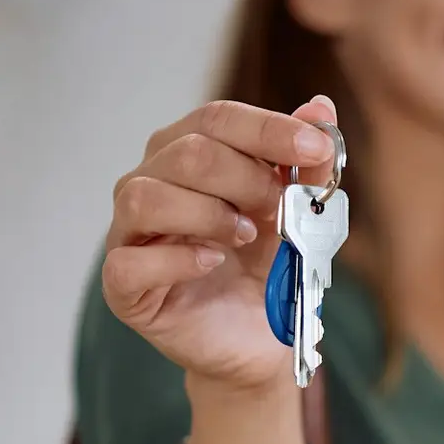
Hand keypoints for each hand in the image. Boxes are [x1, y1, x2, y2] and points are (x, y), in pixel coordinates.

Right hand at [102, 97, 339, 391]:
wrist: (256, 336)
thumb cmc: (265, 265)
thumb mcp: (298, 215)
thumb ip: (307, 166)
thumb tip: (320, 107)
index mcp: (187, 153)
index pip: (217, 119)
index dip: (268, 129)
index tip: (317, 146)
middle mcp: (149, 182)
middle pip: (186, 153)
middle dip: (246, 177)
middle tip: (279, 207)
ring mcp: (129, 233)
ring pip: (145, 197)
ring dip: (208, 214)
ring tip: (246, 235)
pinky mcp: (123, 285)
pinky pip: (129, 262)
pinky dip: (177, 259)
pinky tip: (212, 262)